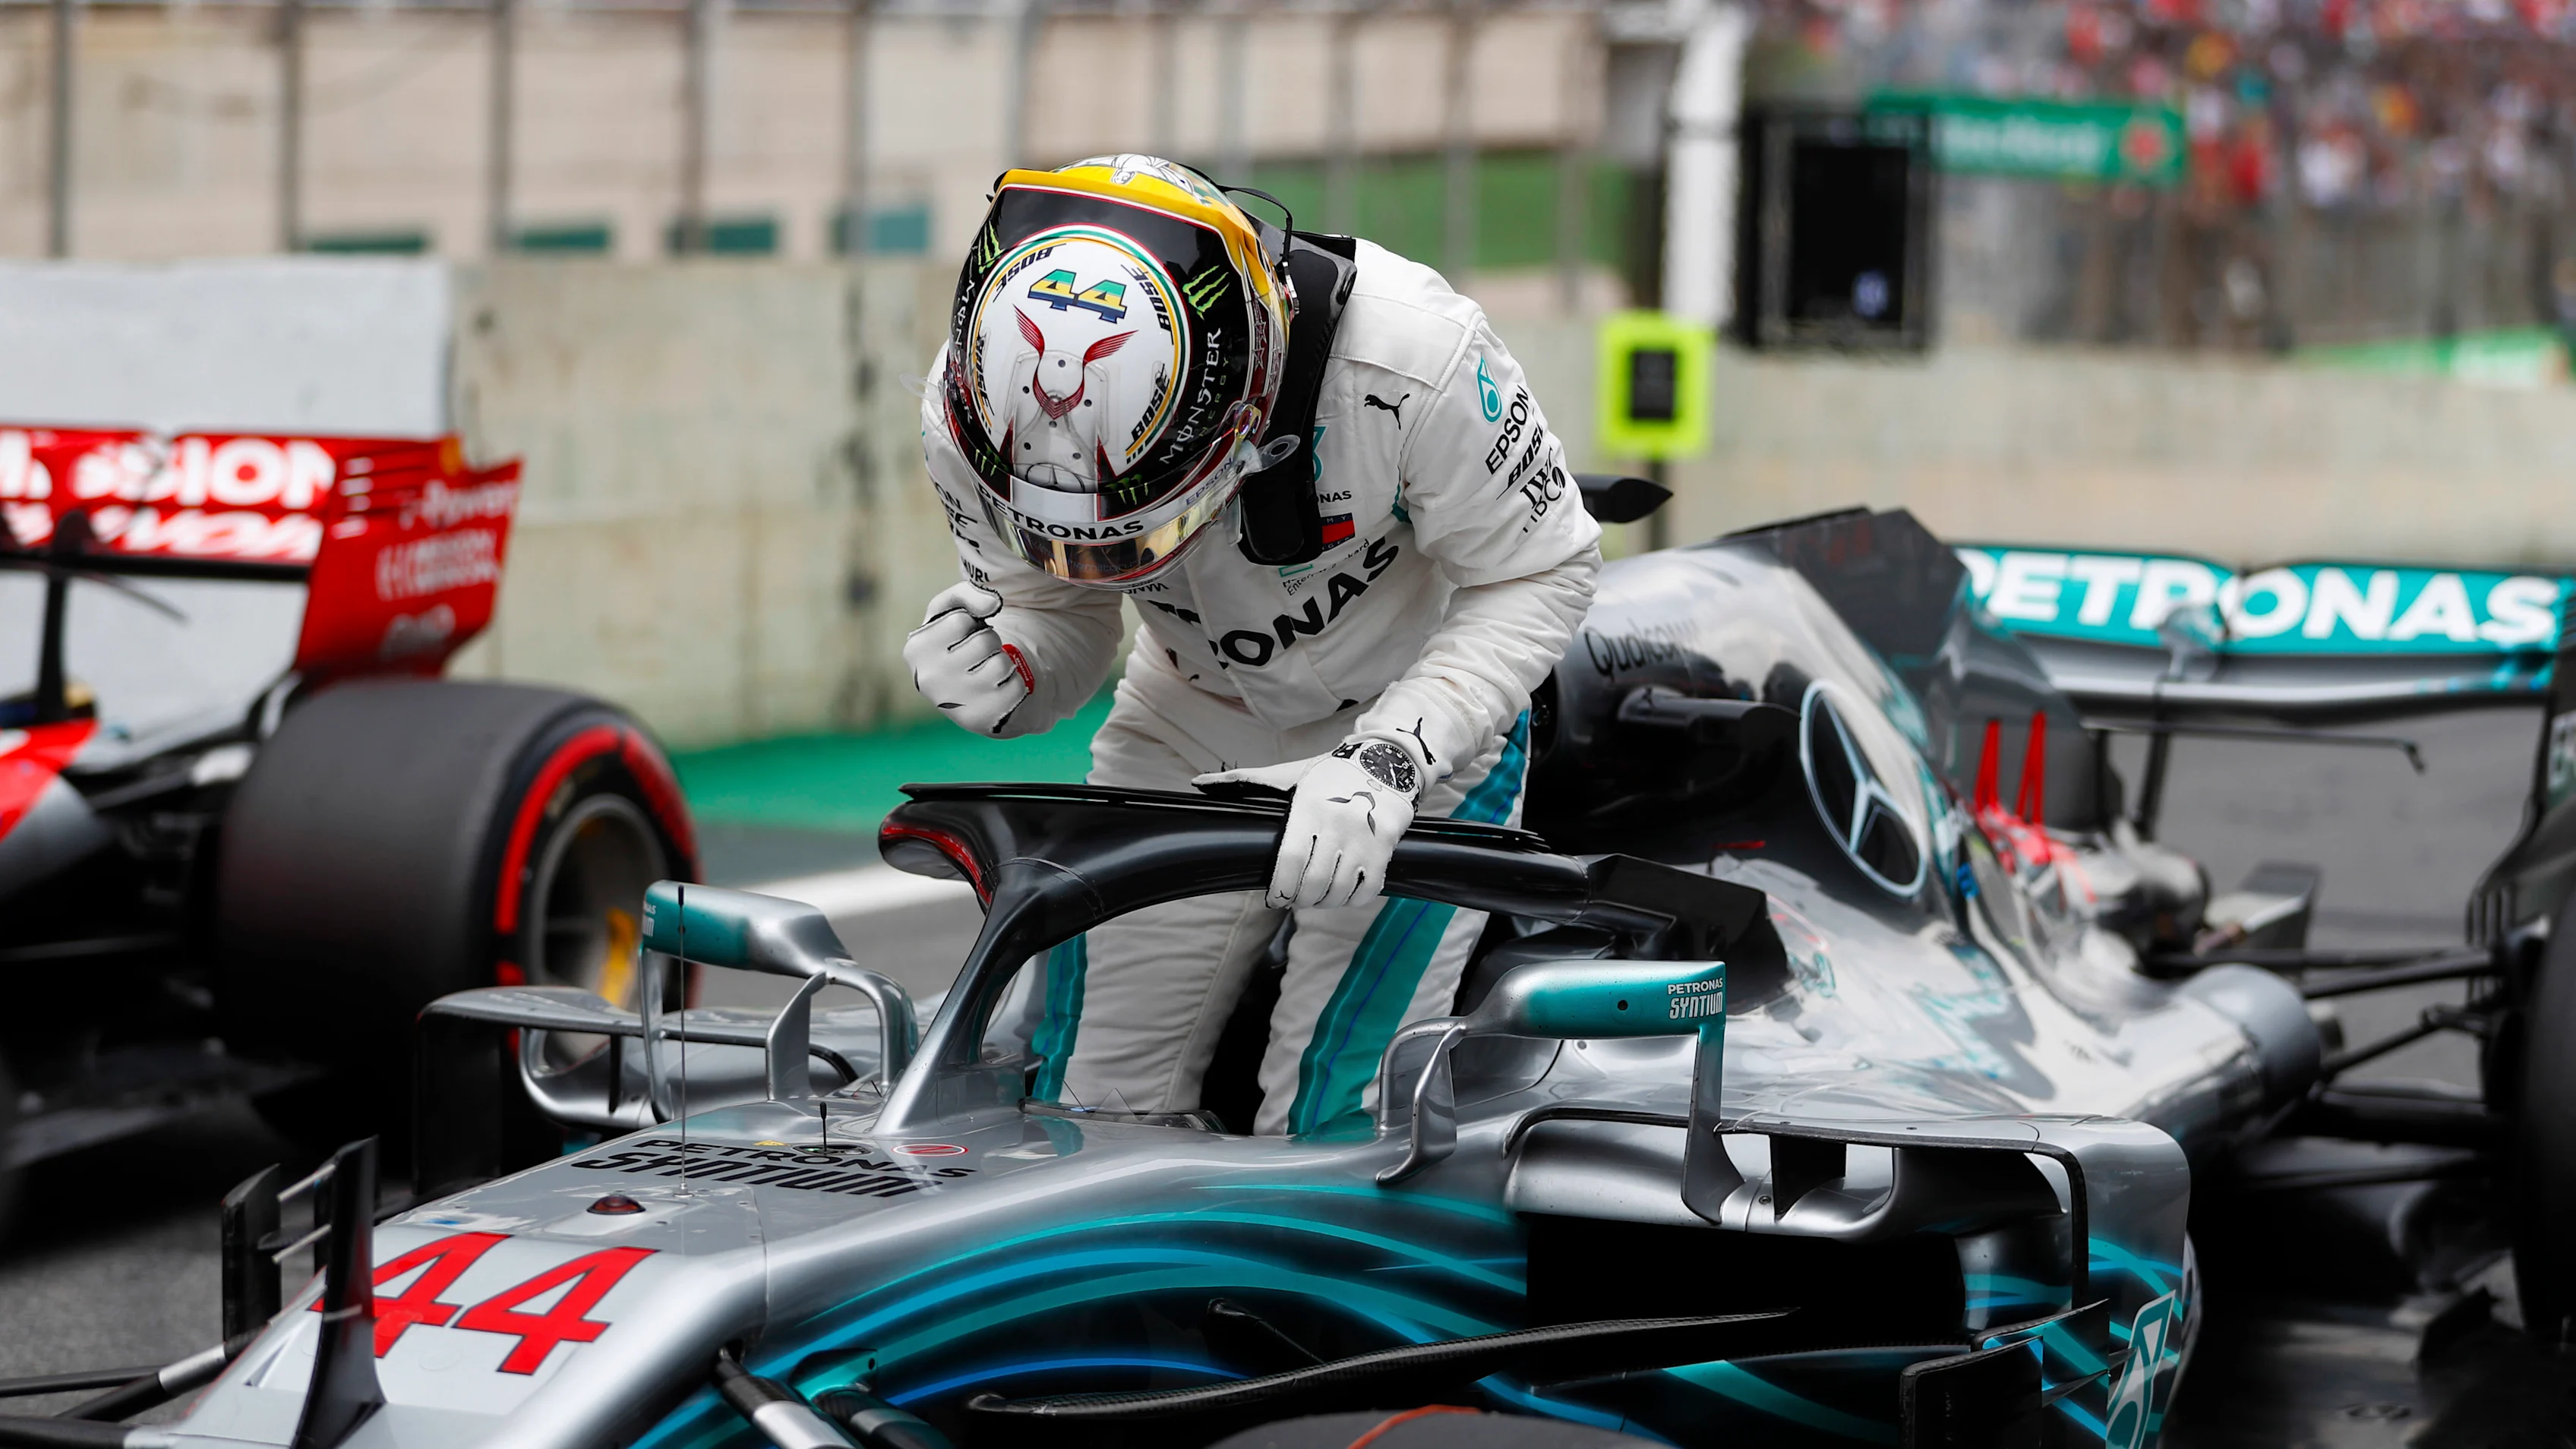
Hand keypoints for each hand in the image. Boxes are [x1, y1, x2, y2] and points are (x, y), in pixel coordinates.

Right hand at [905, 582, 1031, 735]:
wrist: (967, 692)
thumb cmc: (956, 645)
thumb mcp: (951, 612)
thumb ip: (966, 594)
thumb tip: (993, 604)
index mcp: (915, 649)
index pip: (961, 621)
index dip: (970, 624)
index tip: (961, 637)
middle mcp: (929, 679)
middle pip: (985, 641)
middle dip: (988, 641)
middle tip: (977, 654)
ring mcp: (955, 703)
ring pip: (1001, 664)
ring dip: (1001, 662)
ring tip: (986, 670)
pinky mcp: (981, 719)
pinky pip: (1016, 687)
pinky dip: (1012, 683)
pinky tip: (996, 689)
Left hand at [1196, 739, 1422, 908]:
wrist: (1387, 762)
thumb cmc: (1330, 772)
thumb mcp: (1289, 773)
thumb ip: (1246, 780)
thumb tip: (1198, 782)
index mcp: (1311, 807)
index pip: (1291, 860)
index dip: (1279, 888)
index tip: (1273, 897)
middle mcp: (1339, 826)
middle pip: (1314, 883)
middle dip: (1299, 899)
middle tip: (1292, 898)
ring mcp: (1365, 841)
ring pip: (1339, 892)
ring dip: (1323, 903)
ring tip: (1314, 896)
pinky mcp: (1385, 851)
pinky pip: (1366, 892)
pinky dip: (1350, 900)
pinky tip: (1341, 893)